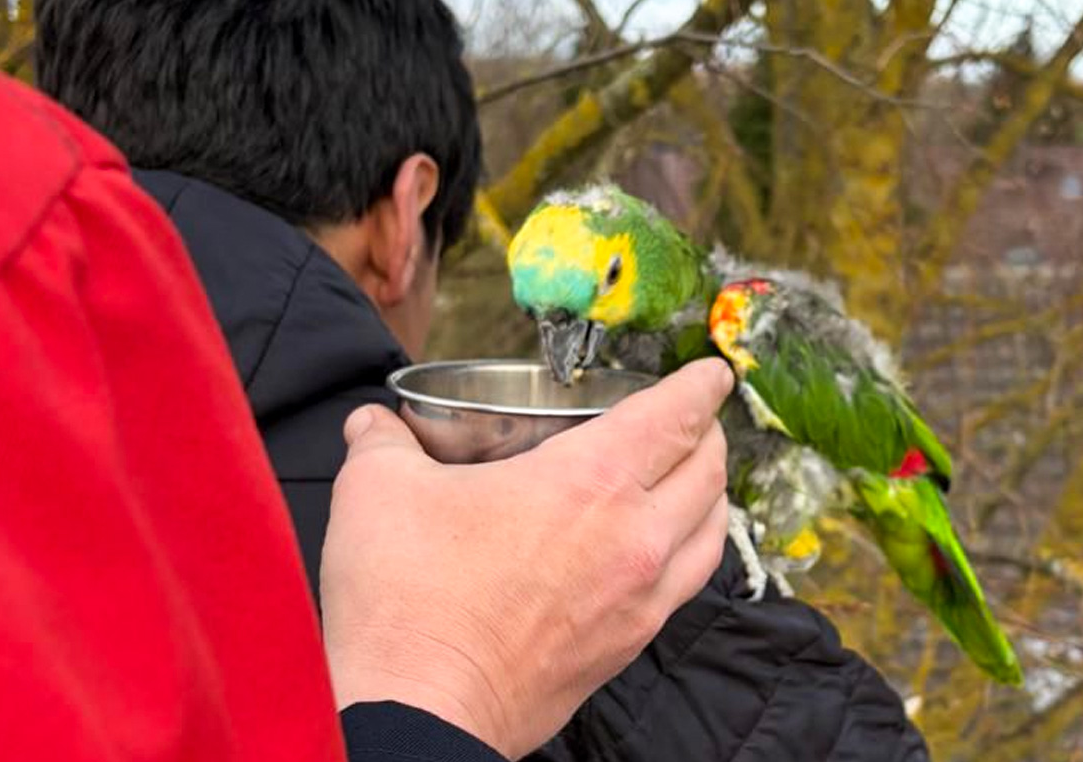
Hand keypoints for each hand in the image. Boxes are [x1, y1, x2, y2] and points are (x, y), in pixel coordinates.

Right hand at [320, 358, 732, 759]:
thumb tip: (371, 424)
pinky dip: (693, 550)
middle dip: (709, 432)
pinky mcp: (628, 645)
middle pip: (707, 469)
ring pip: (711, 530)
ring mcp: (640, 597)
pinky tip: (667, 549)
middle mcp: (634, 536)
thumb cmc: (407, 601)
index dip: (699, 386)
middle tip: (696, 417)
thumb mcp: (379, 491)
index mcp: (590, 481)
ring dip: (711, 492)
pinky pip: (687, 584)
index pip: (674, 417)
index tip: (712, 372)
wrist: (419, 711)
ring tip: (694, 477)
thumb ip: (382, 443)